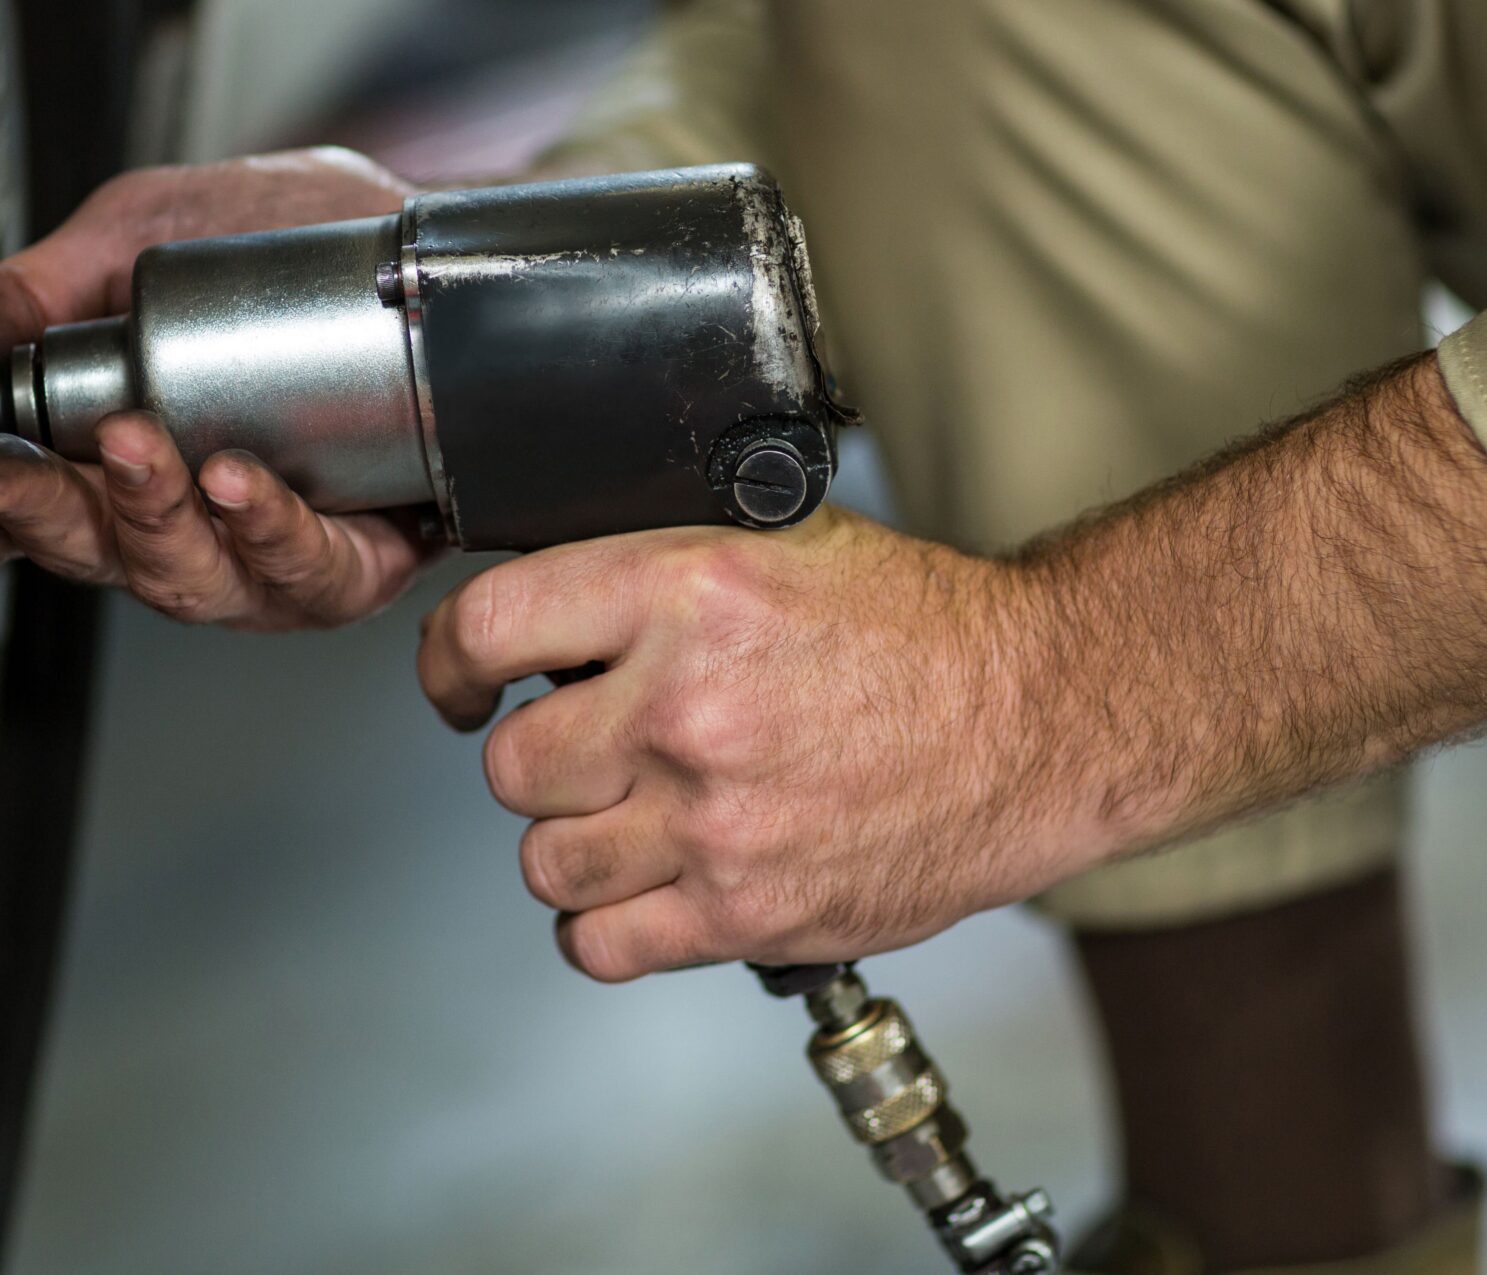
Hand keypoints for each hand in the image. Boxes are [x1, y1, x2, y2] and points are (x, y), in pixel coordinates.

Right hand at [0, 147, 436, 628]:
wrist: (438, 242)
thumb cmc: (302, 241)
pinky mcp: (352, 564)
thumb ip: (37, 289)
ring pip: (185, 576)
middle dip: (31, 510)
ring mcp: (264, 553)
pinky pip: (302, 573)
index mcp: (120, 456)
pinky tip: (235, 478)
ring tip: (132, 446)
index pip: (21, 510)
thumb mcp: (147, 231)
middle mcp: (187, 520)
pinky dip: (264, 528)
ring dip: (146, 513)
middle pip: (87, 551)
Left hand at [414, 358, 1486, 983]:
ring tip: (630, 810)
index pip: (486, 626)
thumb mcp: (770, 542)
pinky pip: (598, 945)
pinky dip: (608, 922)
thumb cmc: (918, 632)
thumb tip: (535, 609)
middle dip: (537, 751)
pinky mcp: (746, 913)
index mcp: (686, 591)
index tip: (459, 678)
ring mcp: (714, 823)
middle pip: (507, 762)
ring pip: (544, 860)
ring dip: (573, 838)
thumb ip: (647, 572)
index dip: (451, 659)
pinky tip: (649, 880)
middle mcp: (686, 707)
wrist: (1035, 720)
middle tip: (586, 741)